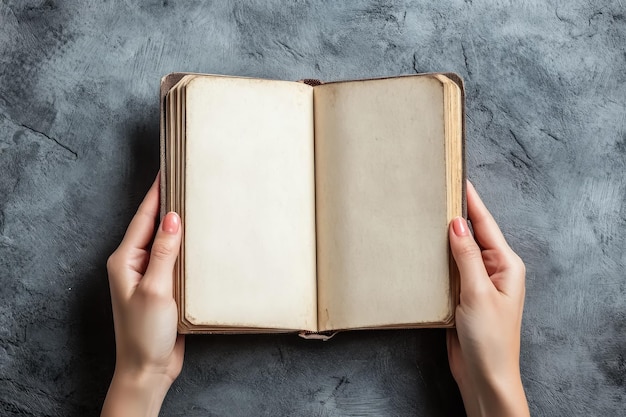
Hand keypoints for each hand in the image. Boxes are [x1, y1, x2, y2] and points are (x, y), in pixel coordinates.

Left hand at [101, 175, 183, 416]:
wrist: (148, 369)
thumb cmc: (145, 334)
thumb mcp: (156, 290)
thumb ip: (164, 253)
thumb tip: (172, 218)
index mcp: (125, 261)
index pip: (143, 218)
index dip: (157, 194)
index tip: (168, 170)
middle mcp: (135, 264)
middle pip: (153, 226)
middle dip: (169, 203)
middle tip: (187, 181)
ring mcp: (150, 276)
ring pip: (166, 242)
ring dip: (179, 225)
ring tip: (197, 203)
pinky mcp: (164, 288)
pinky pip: (175, 259)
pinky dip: (186, 247)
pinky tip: (200, 240)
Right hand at [447, 181, 529, 416]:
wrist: (483, 375)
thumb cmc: (490, 339)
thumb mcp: (478, 293)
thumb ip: (466, 257)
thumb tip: (457, 224)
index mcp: (506, 266)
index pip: (486, 225)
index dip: (471, 201)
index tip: (458, 178)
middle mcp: (492, 270)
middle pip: (471, 235)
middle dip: (455, 215)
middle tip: (435, 192)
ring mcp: (476, 283)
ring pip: (457, 251)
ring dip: (443, 237)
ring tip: (425, 214)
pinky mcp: (460, 296)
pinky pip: (447, 269)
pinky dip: (436, 258)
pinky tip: (423, 249)